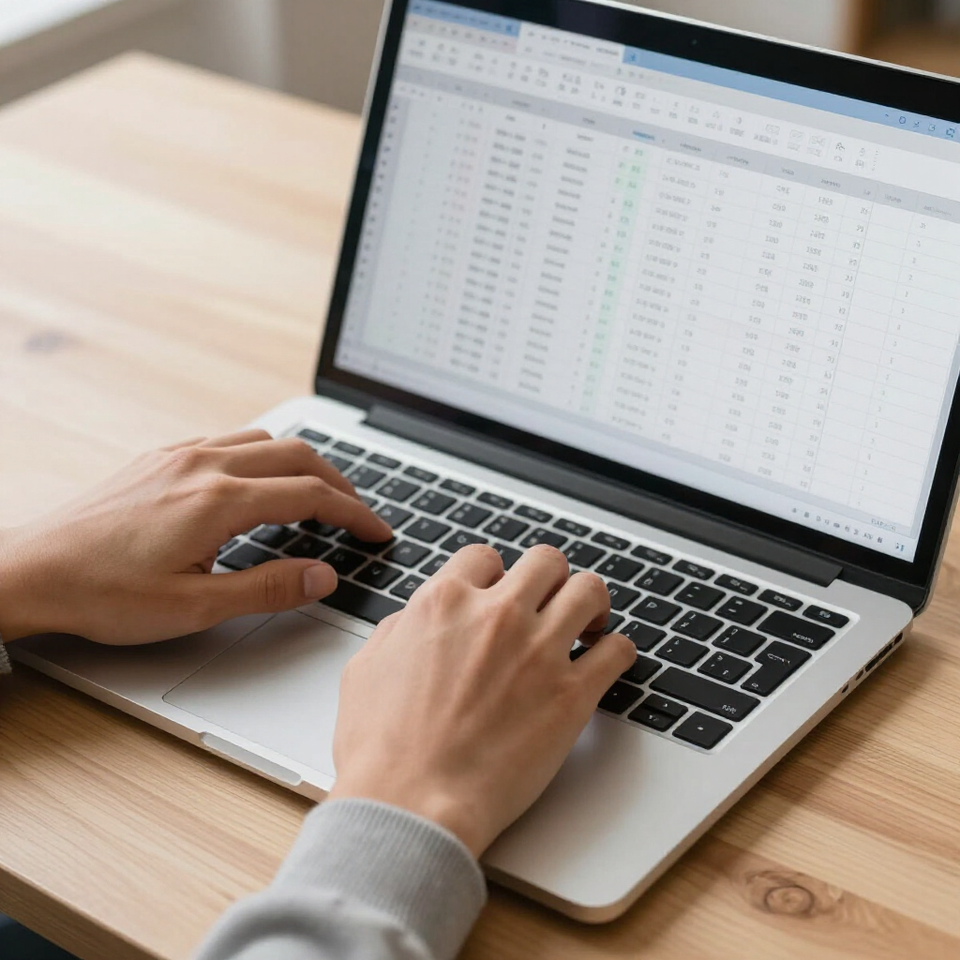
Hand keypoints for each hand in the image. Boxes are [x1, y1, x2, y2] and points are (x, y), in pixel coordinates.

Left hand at [0, 431, 391, 644]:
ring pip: (264, 439)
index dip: (355, 514)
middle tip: (357, 514)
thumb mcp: (194, 607)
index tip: (377, 531)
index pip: (311, 495)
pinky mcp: (160, 457)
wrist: (31, 570)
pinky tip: (258, 485)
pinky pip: (229, 440)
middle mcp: (204, 465)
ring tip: (316, 498)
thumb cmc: (102, 593)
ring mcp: (180, 455)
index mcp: (219, 501)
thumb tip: (323, 575)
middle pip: (298, 455)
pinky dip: (263, 457)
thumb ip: (268, 589)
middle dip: (339, 483)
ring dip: (301, 464)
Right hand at [328, 544, 635, 856]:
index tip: (500, 594)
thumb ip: (399, 630)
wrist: (412, 806)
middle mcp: (497, 616)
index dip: (494, 576)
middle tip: (550, 602)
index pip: (485, 557)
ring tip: (588, 623)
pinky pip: (618, 651)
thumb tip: (416, 621)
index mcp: (445, 603)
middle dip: (549, 578)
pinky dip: (616, 651)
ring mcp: (539, 651)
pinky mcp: (571, 695)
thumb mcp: (366, 669)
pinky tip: (605, 661)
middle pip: (546, 561)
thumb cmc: (382, 750)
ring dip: (590, 603)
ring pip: (589, 591)